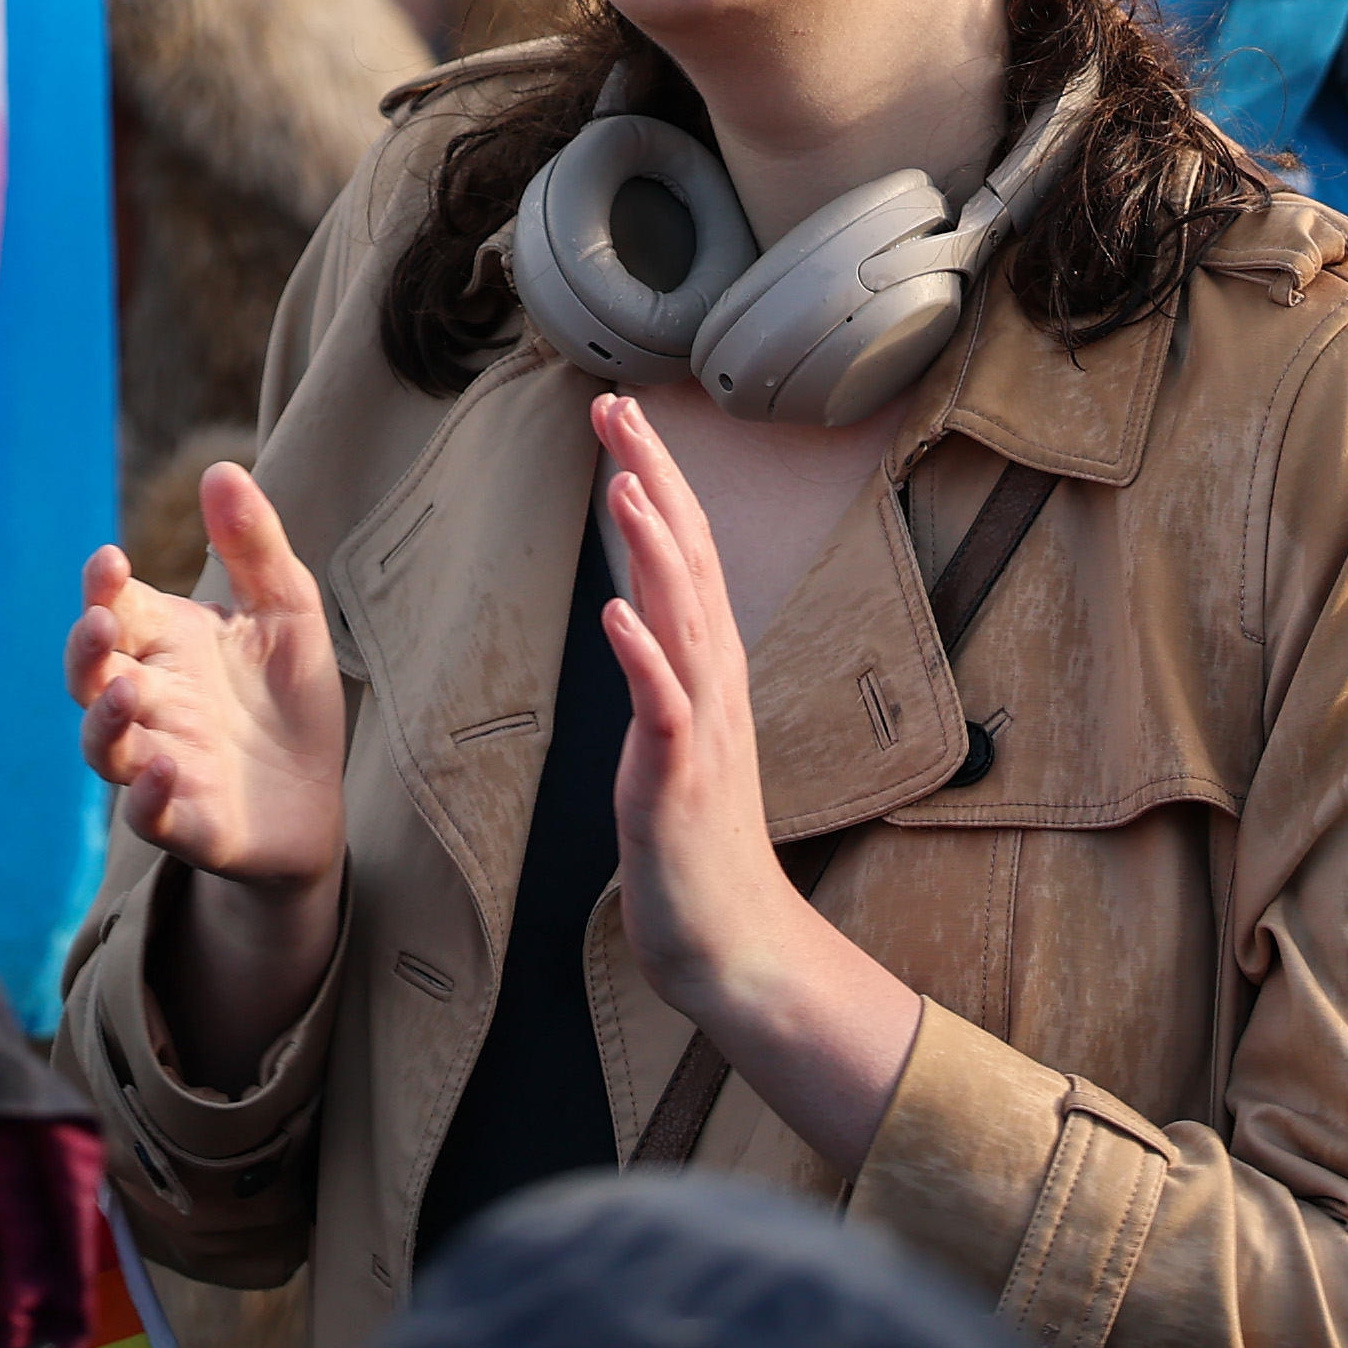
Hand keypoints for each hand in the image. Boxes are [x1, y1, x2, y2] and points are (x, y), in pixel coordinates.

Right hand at [71, 463, 349, 1086]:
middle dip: (86, 651)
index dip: (102, 588)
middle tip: (102, 623)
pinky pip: (151, 815)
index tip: (110, 561)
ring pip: (104, 748)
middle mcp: (150, 704)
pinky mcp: (189, 823)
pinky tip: (166, 771)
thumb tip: (221, 467)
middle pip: (90, 676)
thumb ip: (253, 545)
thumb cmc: (289, 701)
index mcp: (166, 646)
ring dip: (105, 722)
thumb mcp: (288, 612)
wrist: (318, 801)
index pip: (115, 609)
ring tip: (126, 695)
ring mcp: (161, 765)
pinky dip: (148, 797)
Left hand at [592, 397, 924, 1170]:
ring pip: (684, 620)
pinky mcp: (682, 783)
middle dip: (655, 479)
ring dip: (655, 550)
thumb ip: (663, 662)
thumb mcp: (674, 728)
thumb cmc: (691, 838)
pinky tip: (619, 614)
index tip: (620, 412)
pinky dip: (646, 659)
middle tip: (617, 408)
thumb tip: (638, 596)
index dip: (656, 477)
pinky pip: (666, 711)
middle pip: (689, 561)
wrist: (729, 940)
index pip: (685, 550)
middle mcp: (714, 683)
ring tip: (624, 482)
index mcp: (707, 666)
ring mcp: (703, 731)